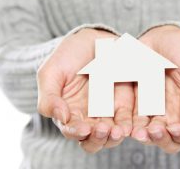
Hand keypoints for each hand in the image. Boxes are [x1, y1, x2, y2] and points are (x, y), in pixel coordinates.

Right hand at [37, 28, 133, 152]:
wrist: (92, 39)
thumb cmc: (68, 56)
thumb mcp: (51, 73)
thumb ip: (50, 97)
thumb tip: (61, 117)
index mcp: (69, 113)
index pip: (72, 131)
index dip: (76, 133)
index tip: (82, 128)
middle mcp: (89, 117)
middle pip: (94, 139)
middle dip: (98, 138)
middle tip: (102, 129)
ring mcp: (109, 112)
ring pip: (112, 134)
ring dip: (115, 136)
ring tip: (118, 130)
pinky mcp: (125, 103)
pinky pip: (129, 119)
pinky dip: (129, 125)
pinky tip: (129, 125)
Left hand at [131, 25, 179, 152]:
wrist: (160, 36)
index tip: (175, 128)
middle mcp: (172, 114)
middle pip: (169, 139)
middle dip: (162, 138)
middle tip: (154, 130)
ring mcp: (152, 110)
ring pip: (149, 134)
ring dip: (144, 136)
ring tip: (137, 131)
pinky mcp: (135, 104)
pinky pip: (131, 120)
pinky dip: (128, 125)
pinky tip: (124, 124)